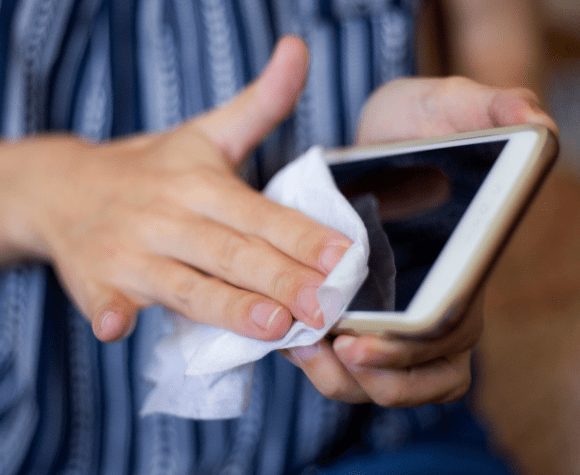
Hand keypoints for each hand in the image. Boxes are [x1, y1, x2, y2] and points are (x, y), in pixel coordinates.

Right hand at [0, 37, 351, 341]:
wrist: (65, 186)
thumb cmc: (153, 168)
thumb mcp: (207, 134)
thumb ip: (261, 103)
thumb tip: (298, 50)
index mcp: (200, 185)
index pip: (259, 213)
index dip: (301, 235)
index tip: (342, 257)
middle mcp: (168, 218)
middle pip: (232, 252)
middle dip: (280, 279)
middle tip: (323, 304)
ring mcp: (130, 252)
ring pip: (186, 286)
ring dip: (225, 306)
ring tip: (271, 326)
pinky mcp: (97, 280)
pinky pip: (103, 300)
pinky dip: (109, 313)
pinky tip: (115, 326)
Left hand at [283, 77, 556, 406]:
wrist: (378, 138)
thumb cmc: (416, 123)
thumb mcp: (445, 104)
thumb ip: (488, 107)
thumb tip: (535, 124)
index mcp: (461, 267)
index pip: (449, 332)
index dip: (409, 352)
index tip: (358, 345)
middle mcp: (435, 299)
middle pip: (419, 372)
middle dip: (374, 377)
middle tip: (332, 352)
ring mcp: (399, 311)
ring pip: (383, 380)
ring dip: (343, 381)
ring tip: (305, 349)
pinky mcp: (363, 312)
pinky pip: (352, 365)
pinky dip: (324, 367)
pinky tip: (294, 340)